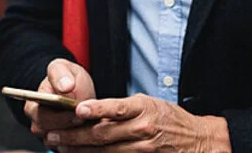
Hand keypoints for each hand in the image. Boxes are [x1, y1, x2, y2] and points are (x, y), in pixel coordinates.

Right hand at [25, 59, 95, 139]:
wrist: (75, 89)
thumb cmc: (67, 78)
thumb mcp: (64, 68)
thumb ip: (61, 74)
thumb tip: (65, 86)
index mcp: (33, 104)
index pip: (40, 115)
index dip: (59, 116)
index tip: (76, 110)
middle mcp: (37, 121)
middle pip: (48, 132)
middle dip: (68, 125)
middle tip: (85, 118)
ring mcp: (47, 134)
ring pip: (59, 142)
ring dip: (75, 134)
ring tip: (89, 123)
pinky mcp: (60, 143)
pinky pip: (68, 147)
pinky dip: (79, 140)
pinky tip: (89, 130)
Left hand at [44, 94, 230, 151]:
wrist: (198, 141)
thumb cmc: (169, 119)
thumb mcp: (148, 104)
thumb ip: (122, 109)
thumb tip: (88, 112)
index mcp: (144, 108)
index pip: (116, 108)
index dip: (96, 109)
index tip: (77, 110)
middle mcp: (143, 129)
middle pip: (103, 134)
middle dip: (75, 136)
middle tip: (53, 135)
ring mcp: (143, 149)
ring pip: (104, 152)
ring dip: (79, 151)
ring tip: (60, 148)